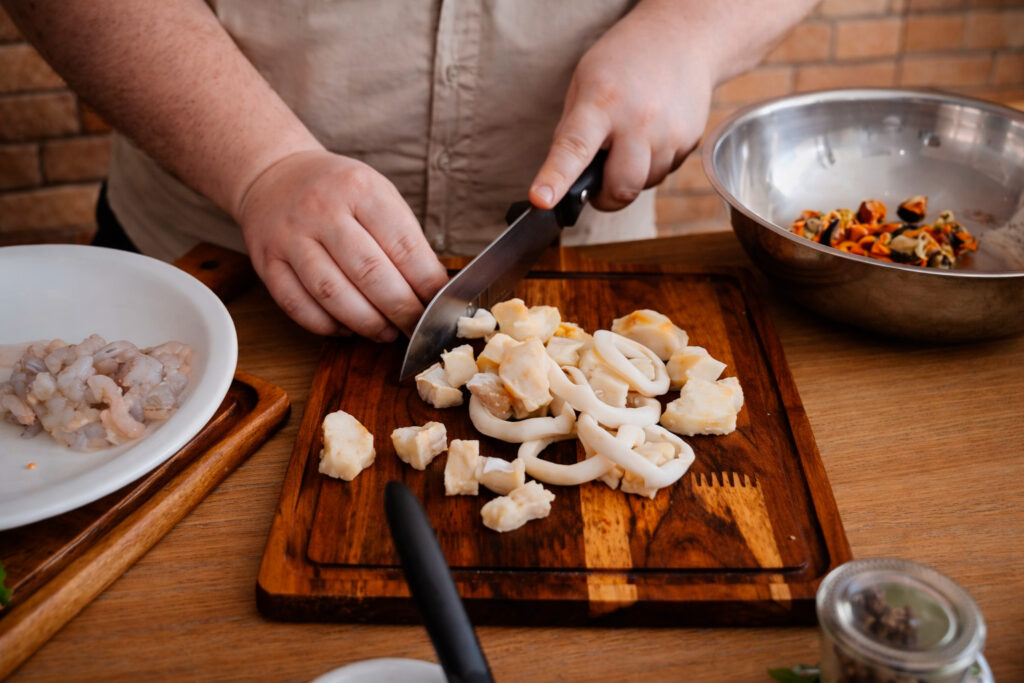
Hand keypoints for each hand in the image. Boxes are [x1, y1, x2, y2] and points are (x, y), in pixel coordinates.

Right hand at [236, 150, 448, 340]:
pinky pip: (297, 305)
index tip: (439, 306)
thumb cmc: (338, 193)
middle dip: (401, 310)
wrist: (274, 176)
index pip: (403, 246)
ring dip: (366, 323)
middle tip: (416, 328)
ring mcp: (290, 237)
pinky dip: (326, 326)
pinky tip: (346, 329)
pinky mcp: (267, 262)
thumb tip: (432, 291)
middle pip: (370, 274)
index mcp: (360, 190)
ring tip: (385, 333)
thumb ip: (403, 238)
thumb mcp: (377, 194)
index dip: (427, 285)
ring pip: (332, 294)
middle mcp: (322, 211)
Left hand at [529, 4, 713, 211]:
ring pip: (645, 184)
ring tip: (631, 140)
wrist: (682, 37)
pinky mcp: (690, 140)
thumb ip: (572, 130)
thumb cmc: (624, 60)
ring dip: (632, 176)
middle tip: (599, 181)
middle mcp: (639, 120)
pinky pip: (665, 173)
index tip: (542, 200)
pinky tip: (652, 134)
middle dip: (607, 196)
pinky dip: (653, 164)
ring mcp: (670, 132)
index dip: (556, 178)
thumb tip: (562, 176)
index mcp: (601, 102)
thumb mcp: (584, 83)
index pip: (573, 148)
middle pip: (622, 187)